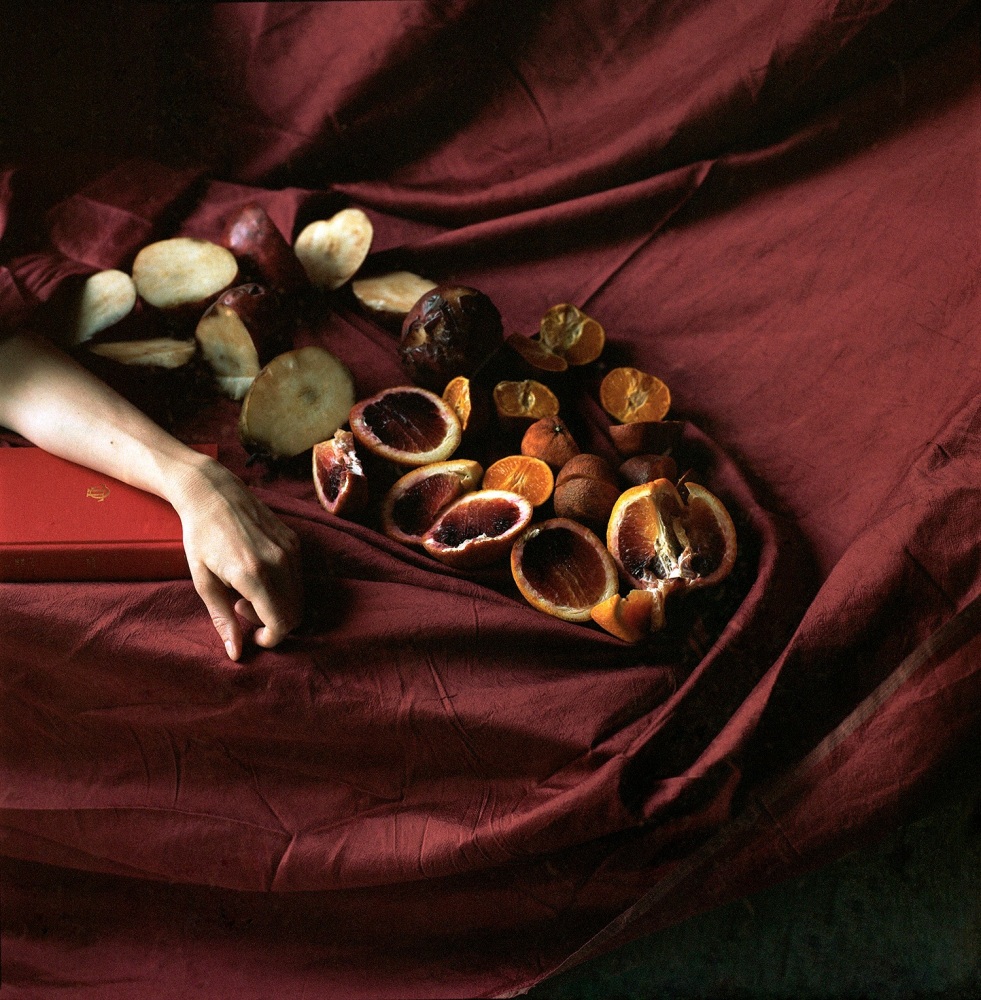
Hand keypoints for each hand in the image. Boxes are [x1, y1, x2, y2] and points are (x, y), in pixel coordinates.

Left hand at [170, 457, 302, 659]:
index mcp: (253, 575)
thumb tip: (236, 654)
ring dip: (277, 605)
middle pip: (294, 613)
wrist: (213, 493)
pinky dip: (283, 587)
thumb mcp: (203, 582)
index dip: (270, 639)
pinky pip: (298, 578)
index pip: (280, 622)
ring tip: (247, 591)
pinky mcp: (294, 541)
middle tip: (242, 609)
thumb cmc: (200, 538)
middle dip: (272, 624)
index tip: (253, 638)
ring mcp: (289, 550)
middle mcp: (278, 562)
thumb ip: (223, 619)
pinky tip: (257, 575)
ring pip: (298, 597)